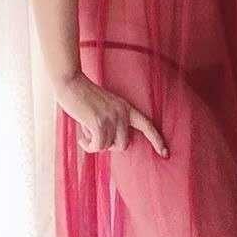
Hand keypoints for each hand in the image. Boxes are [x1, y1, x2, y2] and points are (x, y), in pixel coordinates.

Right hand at [54, 69, 168, 157]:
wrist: (71, 83)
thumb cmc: (83, 97)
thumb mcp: (105, 107)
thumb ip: (113, 121)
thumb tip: (111, 144)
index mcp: (126, 108)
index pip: (147, 125)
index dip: (157, 140)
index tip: (166, 154)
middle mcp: (122, 113)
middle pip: (122, 145)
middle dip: (108, 146)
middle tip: (95, 138)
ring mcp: (111, 118)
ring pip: (106, 146)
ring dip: (93, 144)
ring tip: (85, 132)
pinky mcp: (98, 123)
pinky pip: (97, 146)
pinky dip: (88, 146)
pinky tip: (81, 138)